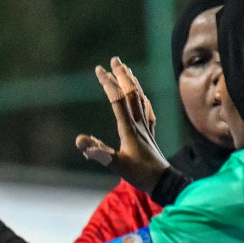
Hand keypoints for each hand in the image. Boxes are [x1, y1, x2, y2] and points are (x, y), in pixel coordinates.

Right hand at [76, 57, 170, 194]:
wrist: (163, 182)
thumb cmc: (140, 175)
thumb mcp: (116, 165)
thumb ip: (99, 153)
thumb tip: (80, 140)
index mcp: (129, 128)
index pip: (117, 99)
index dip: (108, 83)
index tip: (99, 70)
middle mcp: (138, 123)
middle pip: (131, 93)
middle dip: (122, 75)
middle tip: (114, 59)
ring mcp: (146, 127)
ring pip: (140, 98)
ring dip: (132, 82)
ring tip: (126, 69)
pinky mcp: (150, 134)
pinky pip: (147, 110)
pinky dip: (143, 98)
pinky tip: (142, 96)